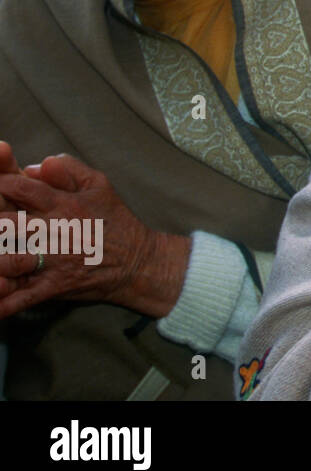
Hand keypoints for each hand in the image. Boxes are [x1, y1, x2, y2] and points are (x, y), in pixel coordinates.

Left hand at [0, 152, 190, 318]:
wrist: (138, 262)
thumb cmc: (115, 221)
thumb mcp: (100, 185)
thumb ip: (69, 169)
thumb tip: (34, 165)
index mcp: (64, 204)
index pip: (21, 188)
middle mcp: (55, 231)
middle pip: (6, 224)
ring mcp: (53, 260)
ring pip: (10, 261)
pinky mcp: (54, 286)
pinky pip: (22, 298)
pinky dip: (5, 304)